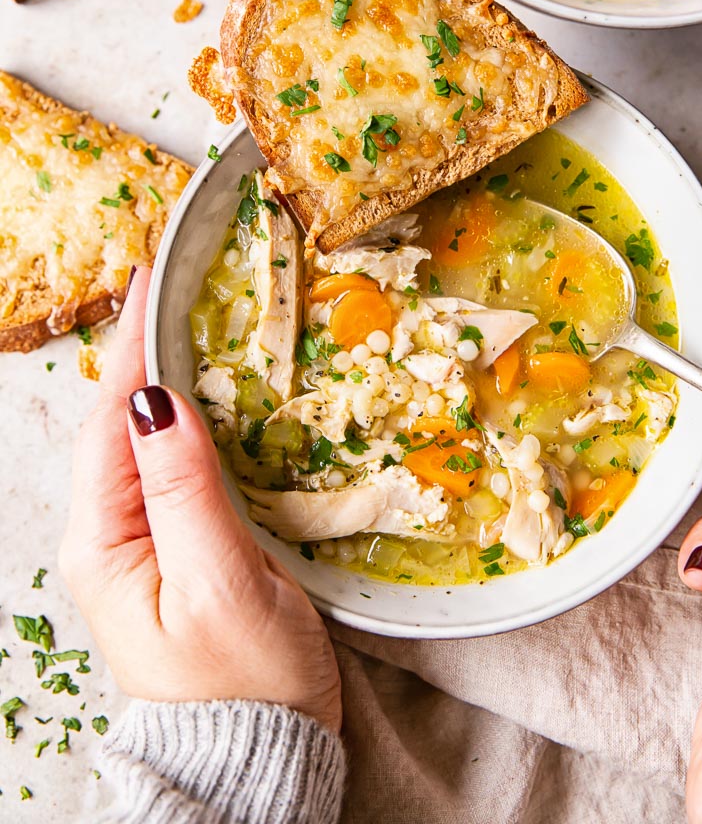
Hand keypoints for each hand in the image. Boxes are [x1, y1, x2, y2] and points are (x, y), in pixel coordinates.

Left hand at [60, 267, 341, 731]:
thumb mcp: (217, 582)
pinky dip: (189, 420)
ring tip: (183, 321)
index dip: (131, 347)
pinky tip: (207, 396)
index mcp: (105, 542)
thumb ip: (185, 489)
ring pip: (145, 441)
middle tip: (169, 285)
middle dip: (141, 351)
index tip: (148, 281)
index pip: (112, 421)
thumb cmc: (245, 682)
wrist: (262, 755)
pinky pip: (172, 467)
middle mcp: (110, 536)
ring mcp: (140, 543)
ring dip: (164, 379)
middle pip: (119, 423)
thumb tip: (157, 401)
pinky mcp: (175, 550)